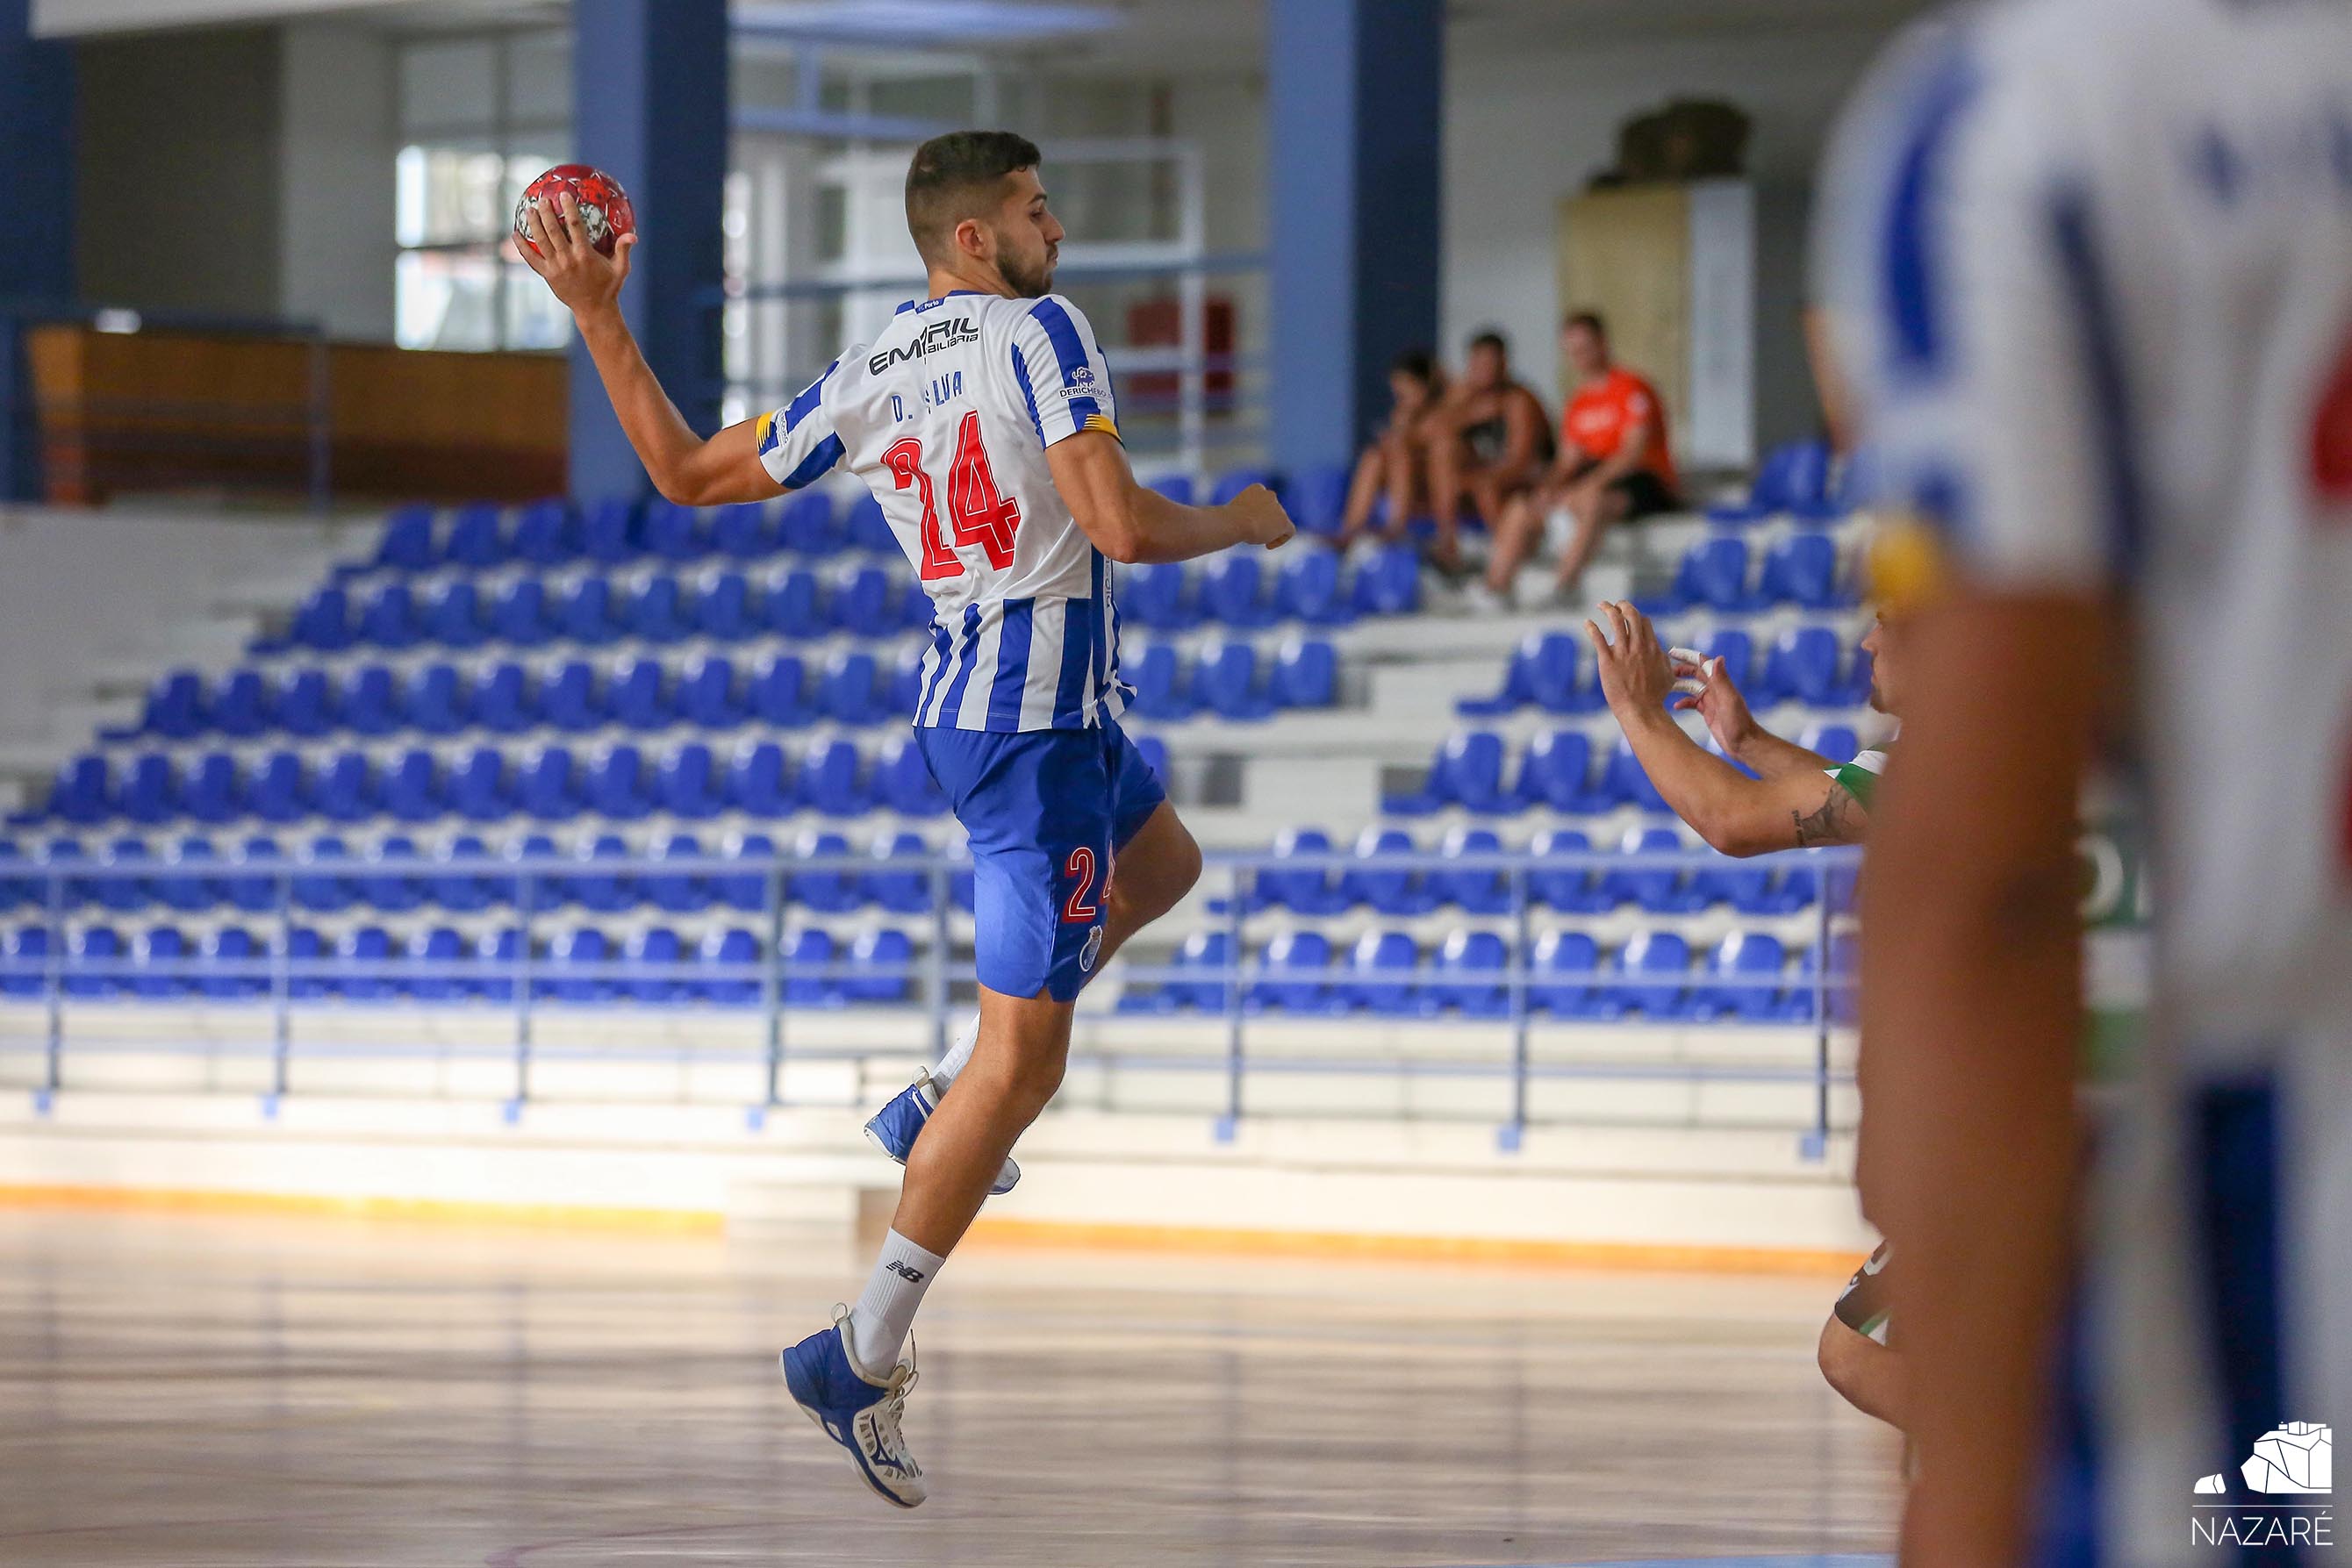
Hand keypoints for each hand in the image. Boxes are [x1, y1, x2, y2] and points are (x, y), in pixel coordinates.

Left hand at [516, 191, 635, 320]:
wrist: (594, 310)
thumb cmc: (609, 287)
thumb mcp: (621, 269)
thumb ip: (624, 250)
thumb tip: (633, 235)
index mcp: (585, 255)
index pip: (575, 226)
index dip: (569, 209)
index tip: (564, 195)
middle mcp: (568, 259)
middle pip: (553, 231)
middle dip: (546, 213)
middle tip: (542, 199)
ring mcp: (556, 268)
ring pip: (541, 241)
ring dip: (533, 224)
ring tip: (529, 210)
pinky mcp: (547, 275)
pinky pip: (531, 259)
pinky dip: (522, 246)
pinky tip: (515, 234)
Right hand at [1226, 483, 1295, 550]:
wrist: (1237, 521)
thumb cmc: (1231, 519)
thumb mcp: (1236, 512)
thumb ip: (1247, 514)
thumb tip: (1251, 523)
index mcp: (1257, 488)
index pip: (1264, 500)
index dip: (1259, 512)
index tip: (1251, 522)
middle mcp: (1270, 495)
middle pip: (1273, 510)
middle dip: (1266, 521)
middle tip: (1256, 533)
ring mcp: (1278, 508)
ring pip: (1280, 522)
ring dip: (1271, 531)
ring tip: (1259, 540)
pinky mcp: (1284, 521)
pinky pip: (1289, 531)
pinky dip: (1281, 539)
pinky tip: (1268, 546)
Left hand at [1583, 600, 1677, 716]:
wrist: (1642, 710)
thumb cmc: (1655, 697)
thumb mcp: (1668, 675)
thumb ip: (1665, 660)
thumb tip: (1663, 652)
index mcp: (1653, 648)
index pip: (1644, 622)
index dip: (1637, 617)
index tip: (1630, 618)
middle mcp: (1639, 647)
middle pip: (1632, 615)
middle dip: (1624, 605)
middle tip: (1617, 604)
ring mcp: (1623, 653)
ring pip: (1616, 621)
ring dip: (1608, 609)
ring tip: (1602, 605)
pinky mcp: (1608, 661)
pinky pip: (1598, 638)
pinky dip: (1592, 628)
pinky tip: (1587, 623)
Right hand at [1665, 641, 1762, 758]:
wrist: (1745, 744)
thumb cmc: (1740, 724)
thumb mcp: (1729, 700)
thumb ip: (1722, 680)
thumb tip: (1718, 657)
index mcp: (1720, 683)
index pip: (1702, 663)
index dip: (1687, 656)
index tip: (1672, 652)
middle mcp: (1715, 689)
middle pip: (1695, 673)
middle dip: (1680, 669)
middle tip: (1662, 670)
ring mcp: (1711, 701)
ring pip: (1691, 687)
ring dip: (1679, 685)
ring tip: (1664, 686)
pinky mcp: (1708, 712)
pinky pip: (1693, 703)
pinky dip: (1683, 702)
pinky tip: (1675, 707)